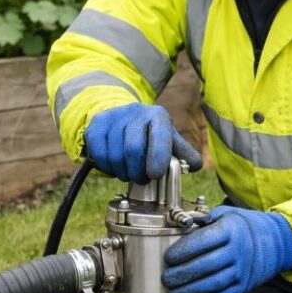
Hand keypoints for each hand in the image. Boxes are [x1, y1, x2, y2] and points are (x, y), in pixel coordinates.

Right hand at [84, 103, 202, 183]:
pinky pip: (98, 154)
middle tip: (142, 179)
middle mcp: (136, 112)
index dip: (157, 156)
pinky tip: (115, 166)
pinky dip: (107, 167)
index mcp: (158, 116)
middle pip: (132, 149)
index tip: (155, 174)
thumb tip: (195, 165)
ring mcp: (113, 117)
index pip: (159, 135)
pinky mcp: (96, 126)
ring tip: (129, 173)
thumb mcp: (171, 142)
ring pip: (114, 155)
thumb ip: (185, 155)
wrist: (124, 119)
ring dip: (122, 172)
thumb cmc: (152, 136)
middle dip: (137, 172)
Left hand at [162, 206, 291, 292]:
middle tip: (165, 279)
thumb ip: (205, 218)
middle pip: (205, 266)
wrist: (277, 242)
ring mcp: (242, 271)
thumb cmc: (245, 226)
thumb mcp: (228, 213)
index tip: (168, 258)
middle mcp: (238, 251)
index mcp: (231, 230)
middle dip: (181, 274)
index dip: (182, 251)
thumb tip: (180, 224)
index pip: (202, 241)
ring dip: (189, 291)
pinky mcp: (244, 287)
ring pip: (212, 284)